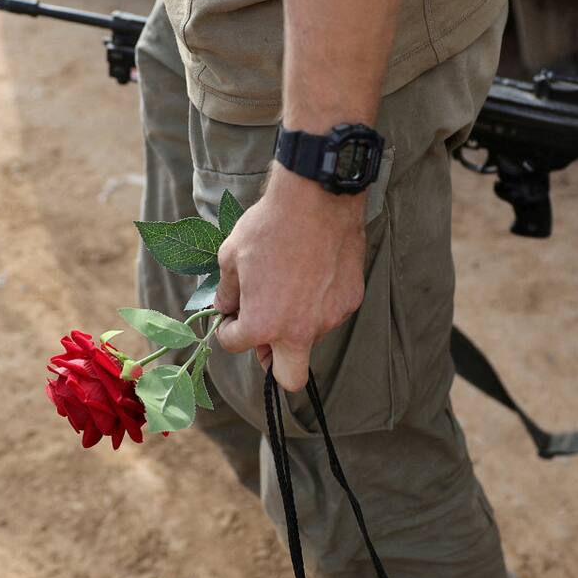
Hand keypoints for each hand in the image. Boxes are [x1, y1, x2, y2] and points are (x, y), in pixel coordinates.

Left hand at [214, 167, 366, 390]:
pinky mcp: (350, 301)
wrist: (317, 199)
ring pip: (309, 338)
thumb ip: (227, 291)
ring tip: (291, 284)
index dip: (228, 330)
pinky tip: (313, 273)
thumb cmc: (269, 226)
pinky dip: (318, 303)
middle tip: (266, 338)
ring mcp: (329, 318)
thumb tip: (226, 306)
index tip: (231, 317)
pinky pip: (329, 313)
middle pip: (290, 378)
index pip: (236, 345)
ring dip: (296, 323)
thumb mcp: (231, 256)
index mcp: (263, 325)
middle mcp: (299, 331)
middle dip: (274, 365)